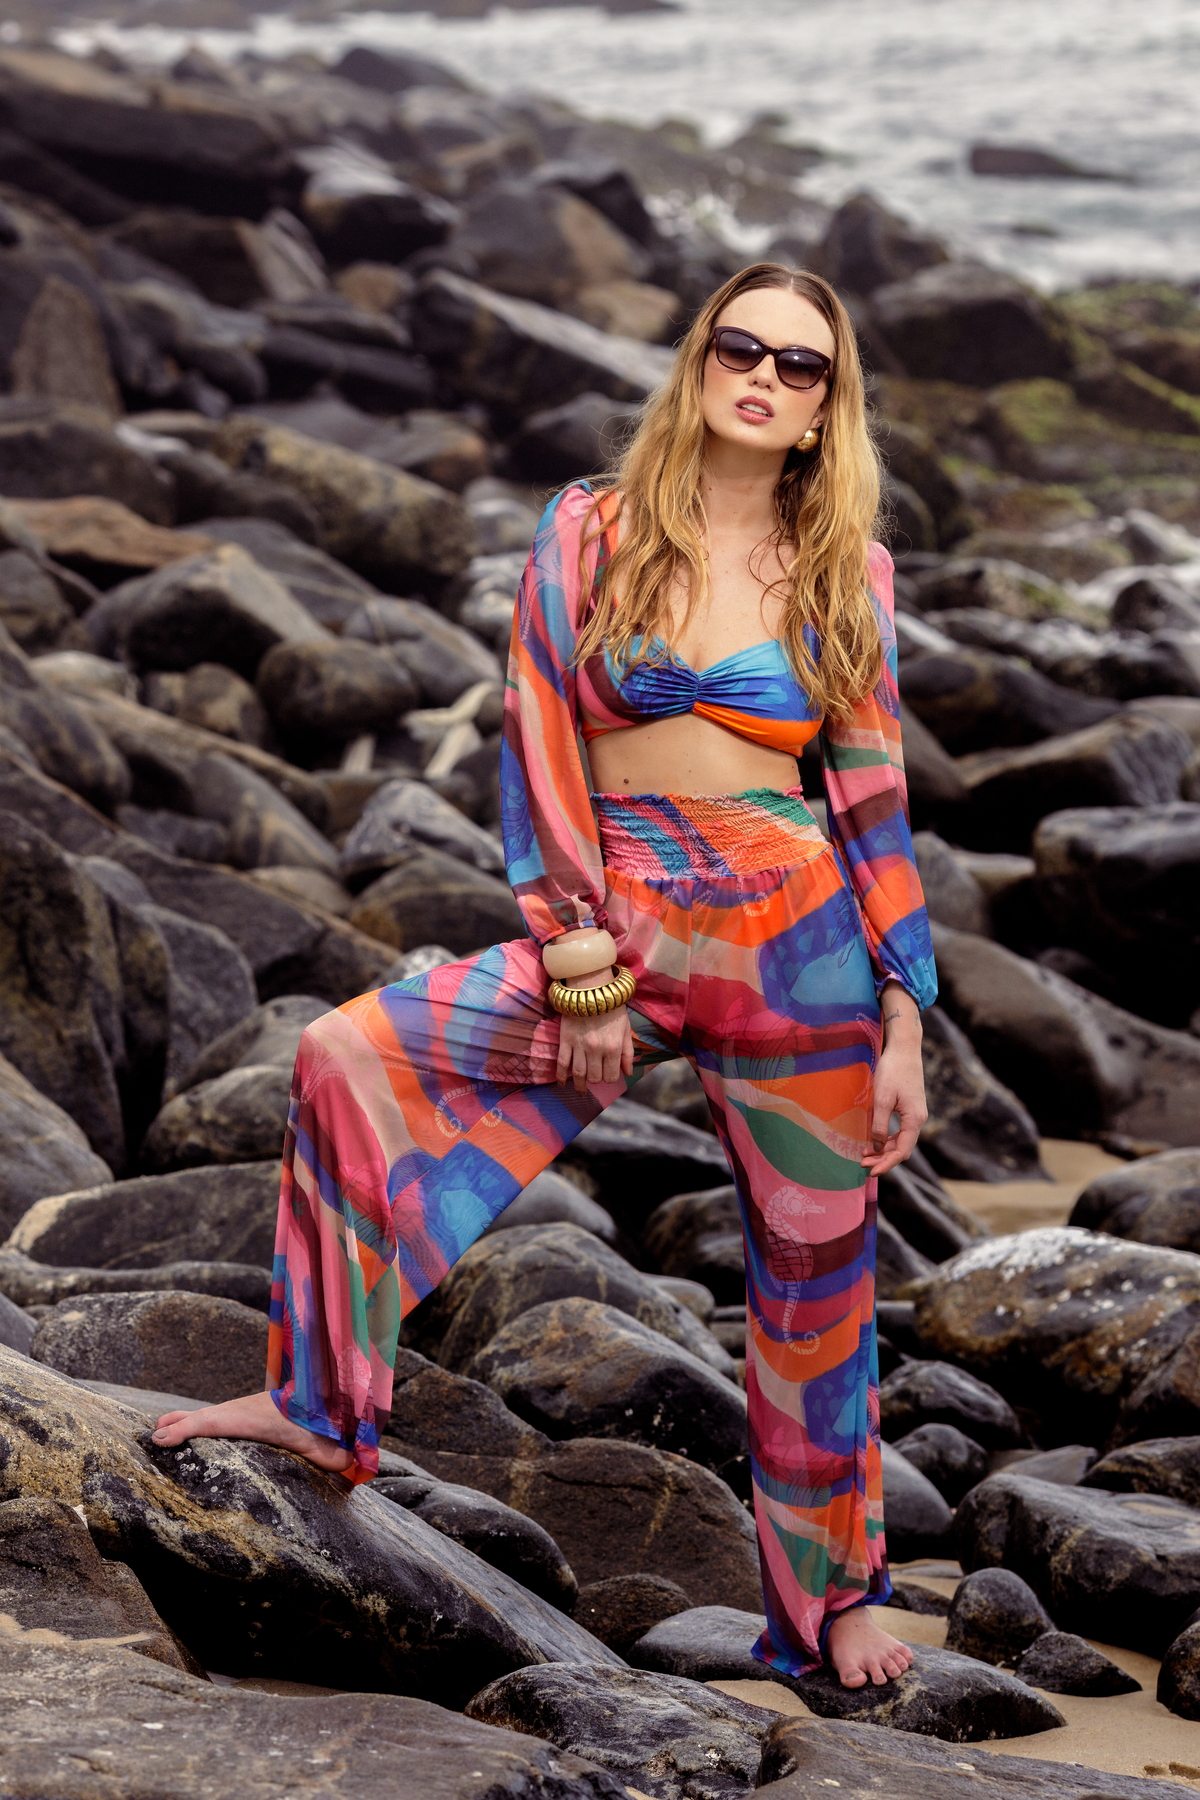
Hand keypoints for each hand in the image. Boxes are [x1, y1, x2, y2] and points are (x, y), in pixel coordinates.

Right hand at [554, 969, 634, 1094]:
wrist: (592, 989)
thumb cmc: (612, 1009)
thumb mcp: (626, 1030)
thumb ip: (628, 1053)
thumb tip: (628, 1073)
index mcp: (613, 1047)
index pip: (611, 1077)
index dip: (609, 1079)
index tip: (607, 1075)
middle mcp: (596, 1049)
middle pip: (594, 1077)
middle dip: (595, 1080)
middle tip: (594, 1077)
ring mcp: (580, 1045)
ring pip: (578, 1074)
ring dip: (579, 1084)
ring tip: (580, 1089)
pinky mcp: (566, 1040)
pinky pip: (562, 1063)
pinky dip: (561, 1076)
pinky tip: (563, 1083)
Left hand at [861, 983, 926, 1178]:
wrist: (904, 1048)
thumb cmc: (893, 1070)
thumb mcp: (881, 1098)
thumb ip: (880, 1125)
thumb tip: (878, 1147)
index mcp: (914, 1119)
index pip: (902, 1151)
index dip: (887, 1164)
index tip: (871, 1172)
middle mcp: (918, 1119)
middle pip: (903, 1148)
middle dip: (884, 1159)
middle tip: (862, 1164)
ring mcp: (915, 1113)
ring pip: (901, 1140)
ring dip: (884, 1150)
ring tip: (865, 1155)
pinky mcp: (910, 1108)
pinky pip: (900, 1130)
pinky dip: (888, 1138)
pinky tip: (874, 1140)